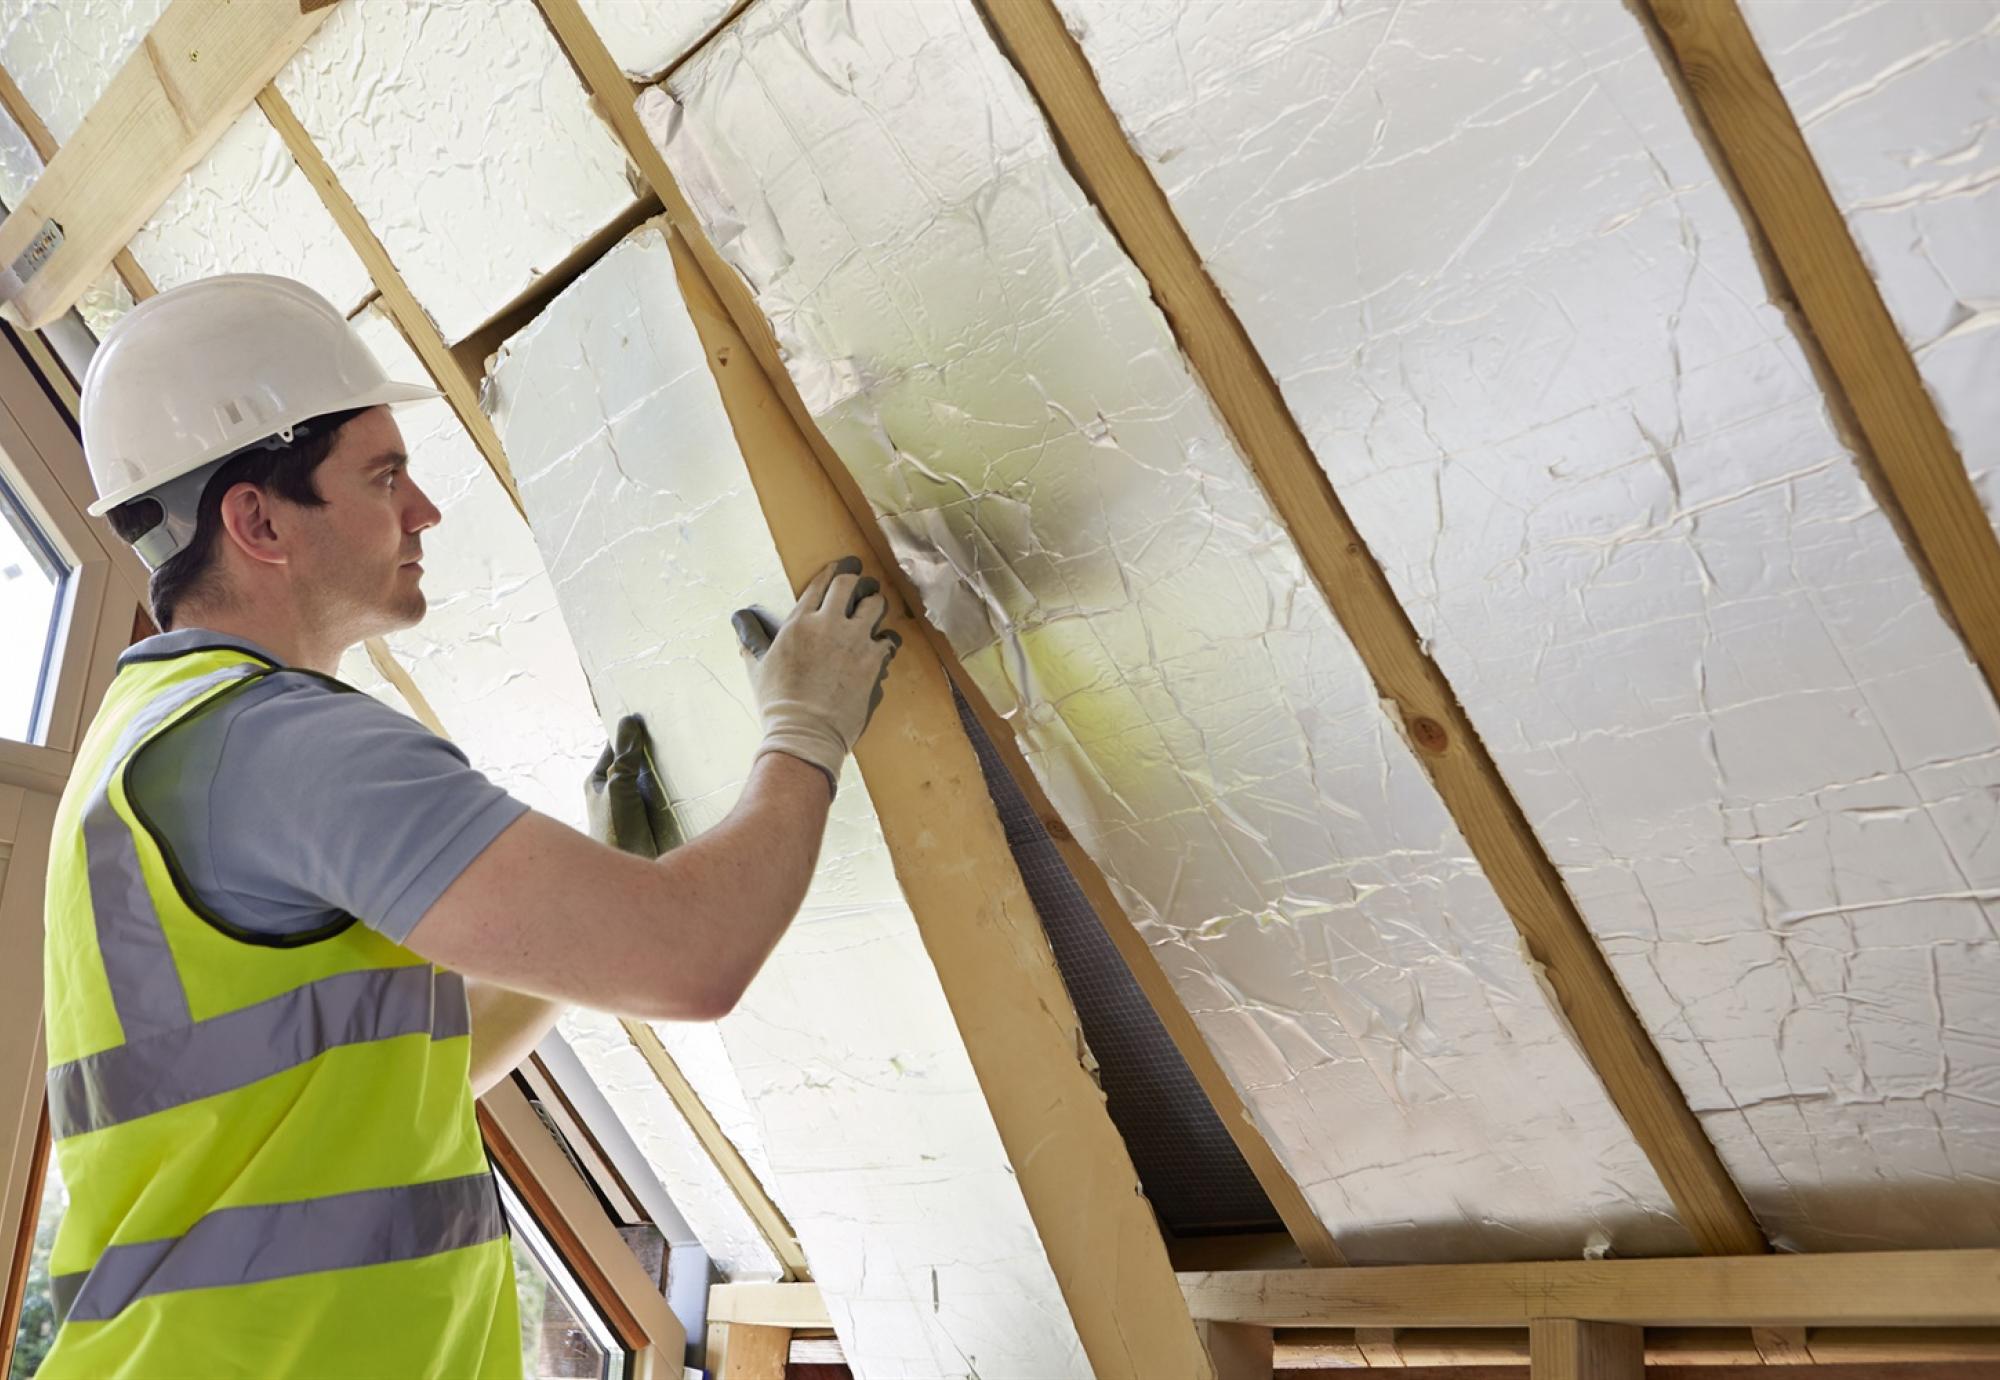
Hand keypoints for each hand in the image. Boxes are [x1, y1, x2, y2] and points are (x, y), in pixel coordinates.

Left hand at [585, 714, 680, 858]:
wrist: (631, 870)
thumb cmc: (615, 829)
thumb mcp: (619, 787)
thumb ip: (626, 756)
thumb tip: (629, 722)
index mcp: (597, 781)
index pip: (615, 747)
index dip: (630, 733)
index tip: (649, 716)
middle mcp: (613, 791)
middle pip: (634, 763)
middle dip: (650, 750)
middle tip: (673, 733)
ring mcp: (632, 805)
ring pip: (649, 779)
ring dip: (664, 771)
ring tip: (685, 753)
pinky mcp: (650, 818)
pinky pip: (661, 796)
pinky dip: (673, 788)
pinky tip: (688, 783)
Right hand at [731, 555, 901, 795]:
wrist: (805, 733)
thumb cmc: (778, 702)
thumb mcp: (757, 665)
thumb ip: (751, 635)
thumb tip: (739, 618)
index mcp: (799, 621)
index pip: (822, 582)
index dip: (835, 570)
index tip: (843, 567)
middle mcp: (829, 624)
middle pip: (851, 583)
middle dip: (858, 581)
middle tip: (862, 584)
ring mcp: (855, 641)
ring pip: (876, 605)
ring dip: (875, 606)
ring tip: (873, 612)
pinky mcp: (874, 661)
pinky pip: (889, 639)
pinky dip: (886, 641)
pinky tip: (881, 647)